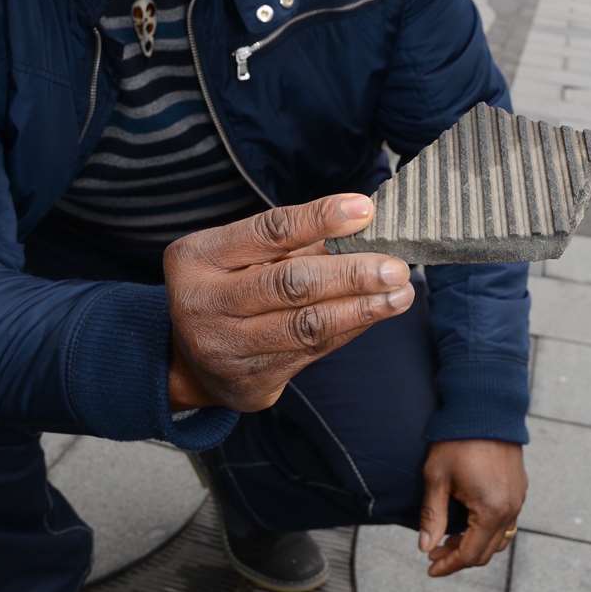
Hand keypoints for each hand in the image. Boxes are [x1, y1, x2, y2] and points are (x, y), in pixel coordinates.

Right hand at [164, 195, 412, 412]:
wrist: (190, 361)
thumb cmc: (227, 288)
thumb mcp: (239, 255)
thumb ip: (292, 241)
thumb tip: (362, 221)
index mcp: (198, 257)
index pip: (268, 232)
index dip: (319, 219)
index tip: (364, 210)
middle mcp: (205, 303)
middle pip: (290, 284)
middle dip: (351, 274)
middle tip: (396, 266)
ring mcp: (226, 347)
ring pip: (306, 325)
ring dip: (362, 309)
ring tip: (400, 294)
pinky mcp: (251, 381)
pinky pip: (313, 352)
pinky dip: (350, 329)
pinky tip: (376, 314)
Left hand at [419, 439, 526, 577]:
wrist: (485, 408)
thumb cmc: (457, 441)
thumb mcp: (437, 478)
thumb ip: (433, 516)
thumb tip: (426, 548)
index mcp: (491, 510)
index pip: (470, 554)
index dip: (449, 564)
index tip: (430, 568)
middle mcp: (510, 509)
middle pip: (486, 551)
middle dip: (459, 556)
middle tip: (434, 552)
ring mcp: (518, 499)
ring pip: (499, 539)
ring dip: (474, 545)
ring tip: (449, 539)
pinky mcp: (519, 489)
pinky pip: (506, 522)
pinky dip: (487, 530)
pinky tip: (467, 522)